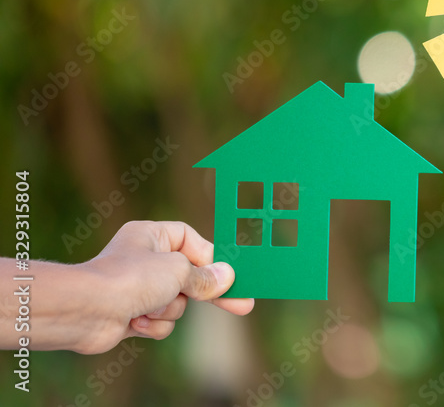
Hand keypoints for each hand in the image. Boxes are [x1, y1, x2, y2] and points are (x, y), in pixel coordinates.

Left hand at [80, 221, 253, 353]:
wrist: (85, 311)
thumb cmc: (129, 279)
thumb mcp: (179, 271)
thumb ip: (205, 277)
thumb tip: (226, 278)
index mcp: (153, 236)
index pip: (194, 242)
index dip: (213, 260)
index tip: (233, 275)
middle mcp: (146, 259)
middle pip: (190, 276)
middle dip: (206, 293)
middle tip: (242, 305)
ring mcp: (139, 288)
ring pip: (178, 302)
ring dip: (170, 309)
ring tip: (151, 308)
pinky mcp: (133, 313)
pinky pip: (161, 320)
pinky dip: (154, 324)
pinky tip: (137, 322)